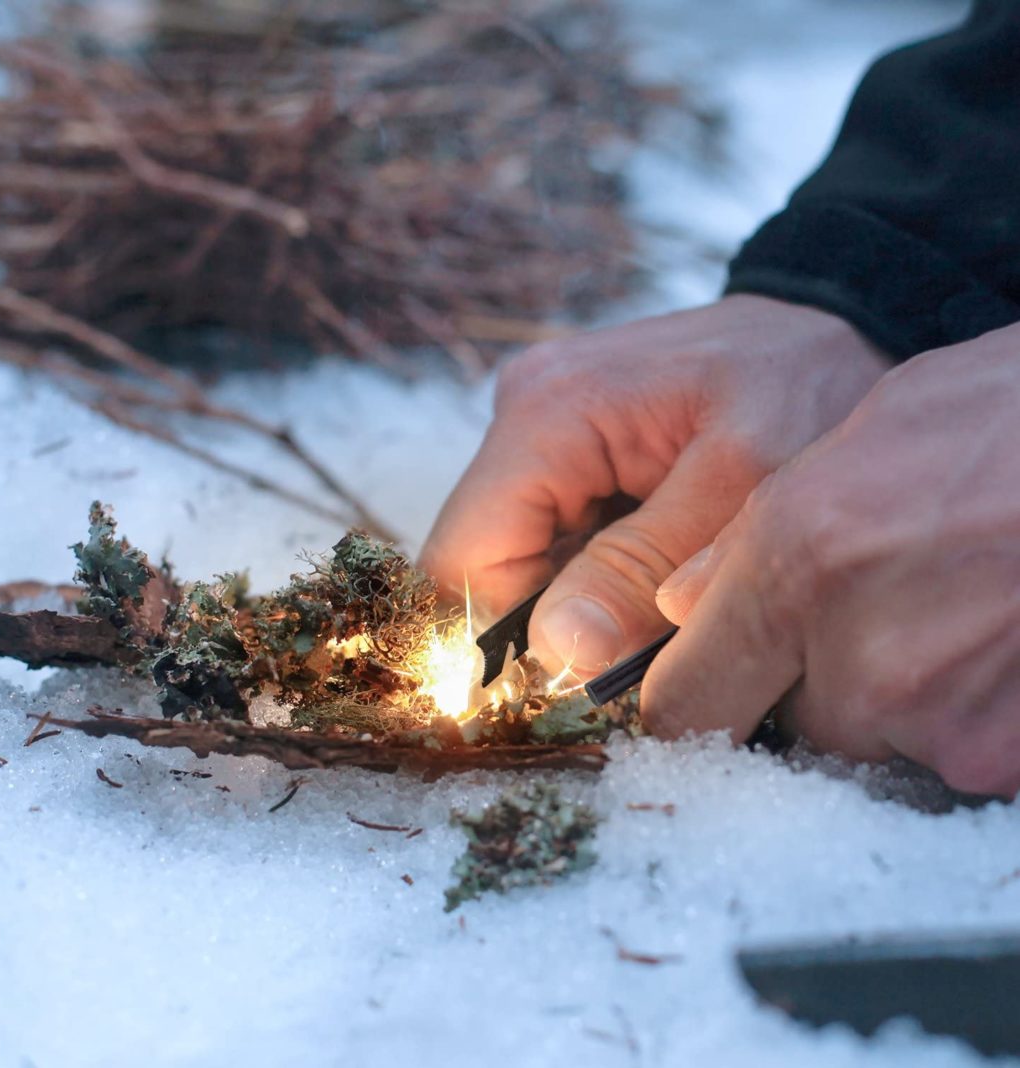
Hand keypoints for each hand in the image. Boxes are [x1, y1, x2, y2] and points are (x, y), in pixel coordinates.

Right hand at [421, 295, 888, 674]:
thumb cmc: (804, 389)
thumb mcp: (741, 485)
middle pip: (487, 561)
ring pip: (518, 556)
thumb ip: (644, 567)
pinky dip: (596, 574)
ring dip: (578, 602)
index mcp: (547, 412)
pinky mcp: (566, 445)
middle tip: (644, 651)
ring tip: (663, 604)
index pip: (464, 558)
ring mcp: (541, 427)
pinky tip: (657, 571)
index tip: (588, 679)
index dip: (508, 637)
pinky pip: (552, 535)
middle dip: (552, 623)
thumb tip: (558, 650)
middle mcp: (522, 412)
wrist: (833, 332)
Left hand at [649, 322, 1019, 797]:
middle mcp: (858, 661)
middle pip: (791, 723)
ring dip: (897, 696)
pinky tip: (993, 635)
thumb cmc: (1001, 418)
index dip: (692, 702)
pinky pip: (953, 752)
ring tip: (954, 605)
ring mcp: (941, 721)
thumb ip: (747, 540)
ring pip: (877, 736)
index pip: (683, 707)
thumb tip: (679, 606)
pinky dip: (966, 711)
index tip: (707, 691)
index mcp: (795, 570)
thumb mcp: (853, 442)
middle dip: (816, 680)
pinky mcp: (1005, 758)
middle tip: (879, 606)